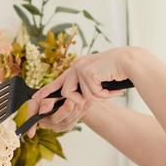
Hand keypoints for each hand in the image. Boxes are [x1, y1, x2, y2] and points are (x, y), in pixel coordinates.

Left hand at [25, 48, 146, 136]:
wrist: (130, 62)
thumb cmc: (117, 72)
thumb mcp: (98, 80)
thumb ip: (86, 86)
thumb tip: (78, 100)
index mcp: (77, 67)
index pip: (58, 81)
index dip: (47, 92)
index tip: (35, 99)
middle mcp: (76, 66)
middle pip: (66, 92)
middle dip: (77, 102)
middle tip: (83, 103)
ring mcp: (80, 69)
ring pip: (80, 96)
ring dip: (97, 97)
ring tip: (108, 90)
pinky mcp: (86, 73)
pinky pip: (91, 94)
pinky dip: (103, 95)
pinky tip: (112, 88)